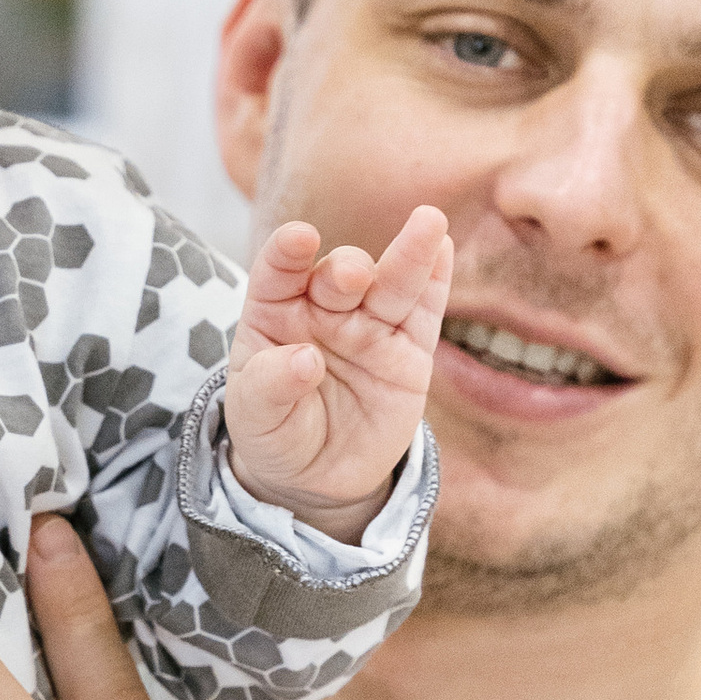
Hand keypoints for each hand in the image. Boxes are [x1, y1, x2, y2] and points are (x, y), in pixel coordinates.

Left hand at [222, 205, 452, 541]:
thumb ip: (270, 385)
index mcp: (275, 313)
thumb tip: (306, 359)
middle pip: (339, 276)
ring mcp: (369, 327)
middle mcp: (324, 310)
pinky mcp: (408, 350)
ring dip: (409, 253)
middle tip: (351, 276)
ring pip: (391, 284)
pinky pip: (424, 312)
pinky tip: (444, 248)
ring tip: (428, 222)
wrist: (316, 477)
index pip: (279, 272)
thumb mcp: (256, 418)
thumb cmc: (276, 433)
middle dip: (347, 269)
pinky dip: (436, 280)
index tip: (299, 240)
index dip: (287, 253)